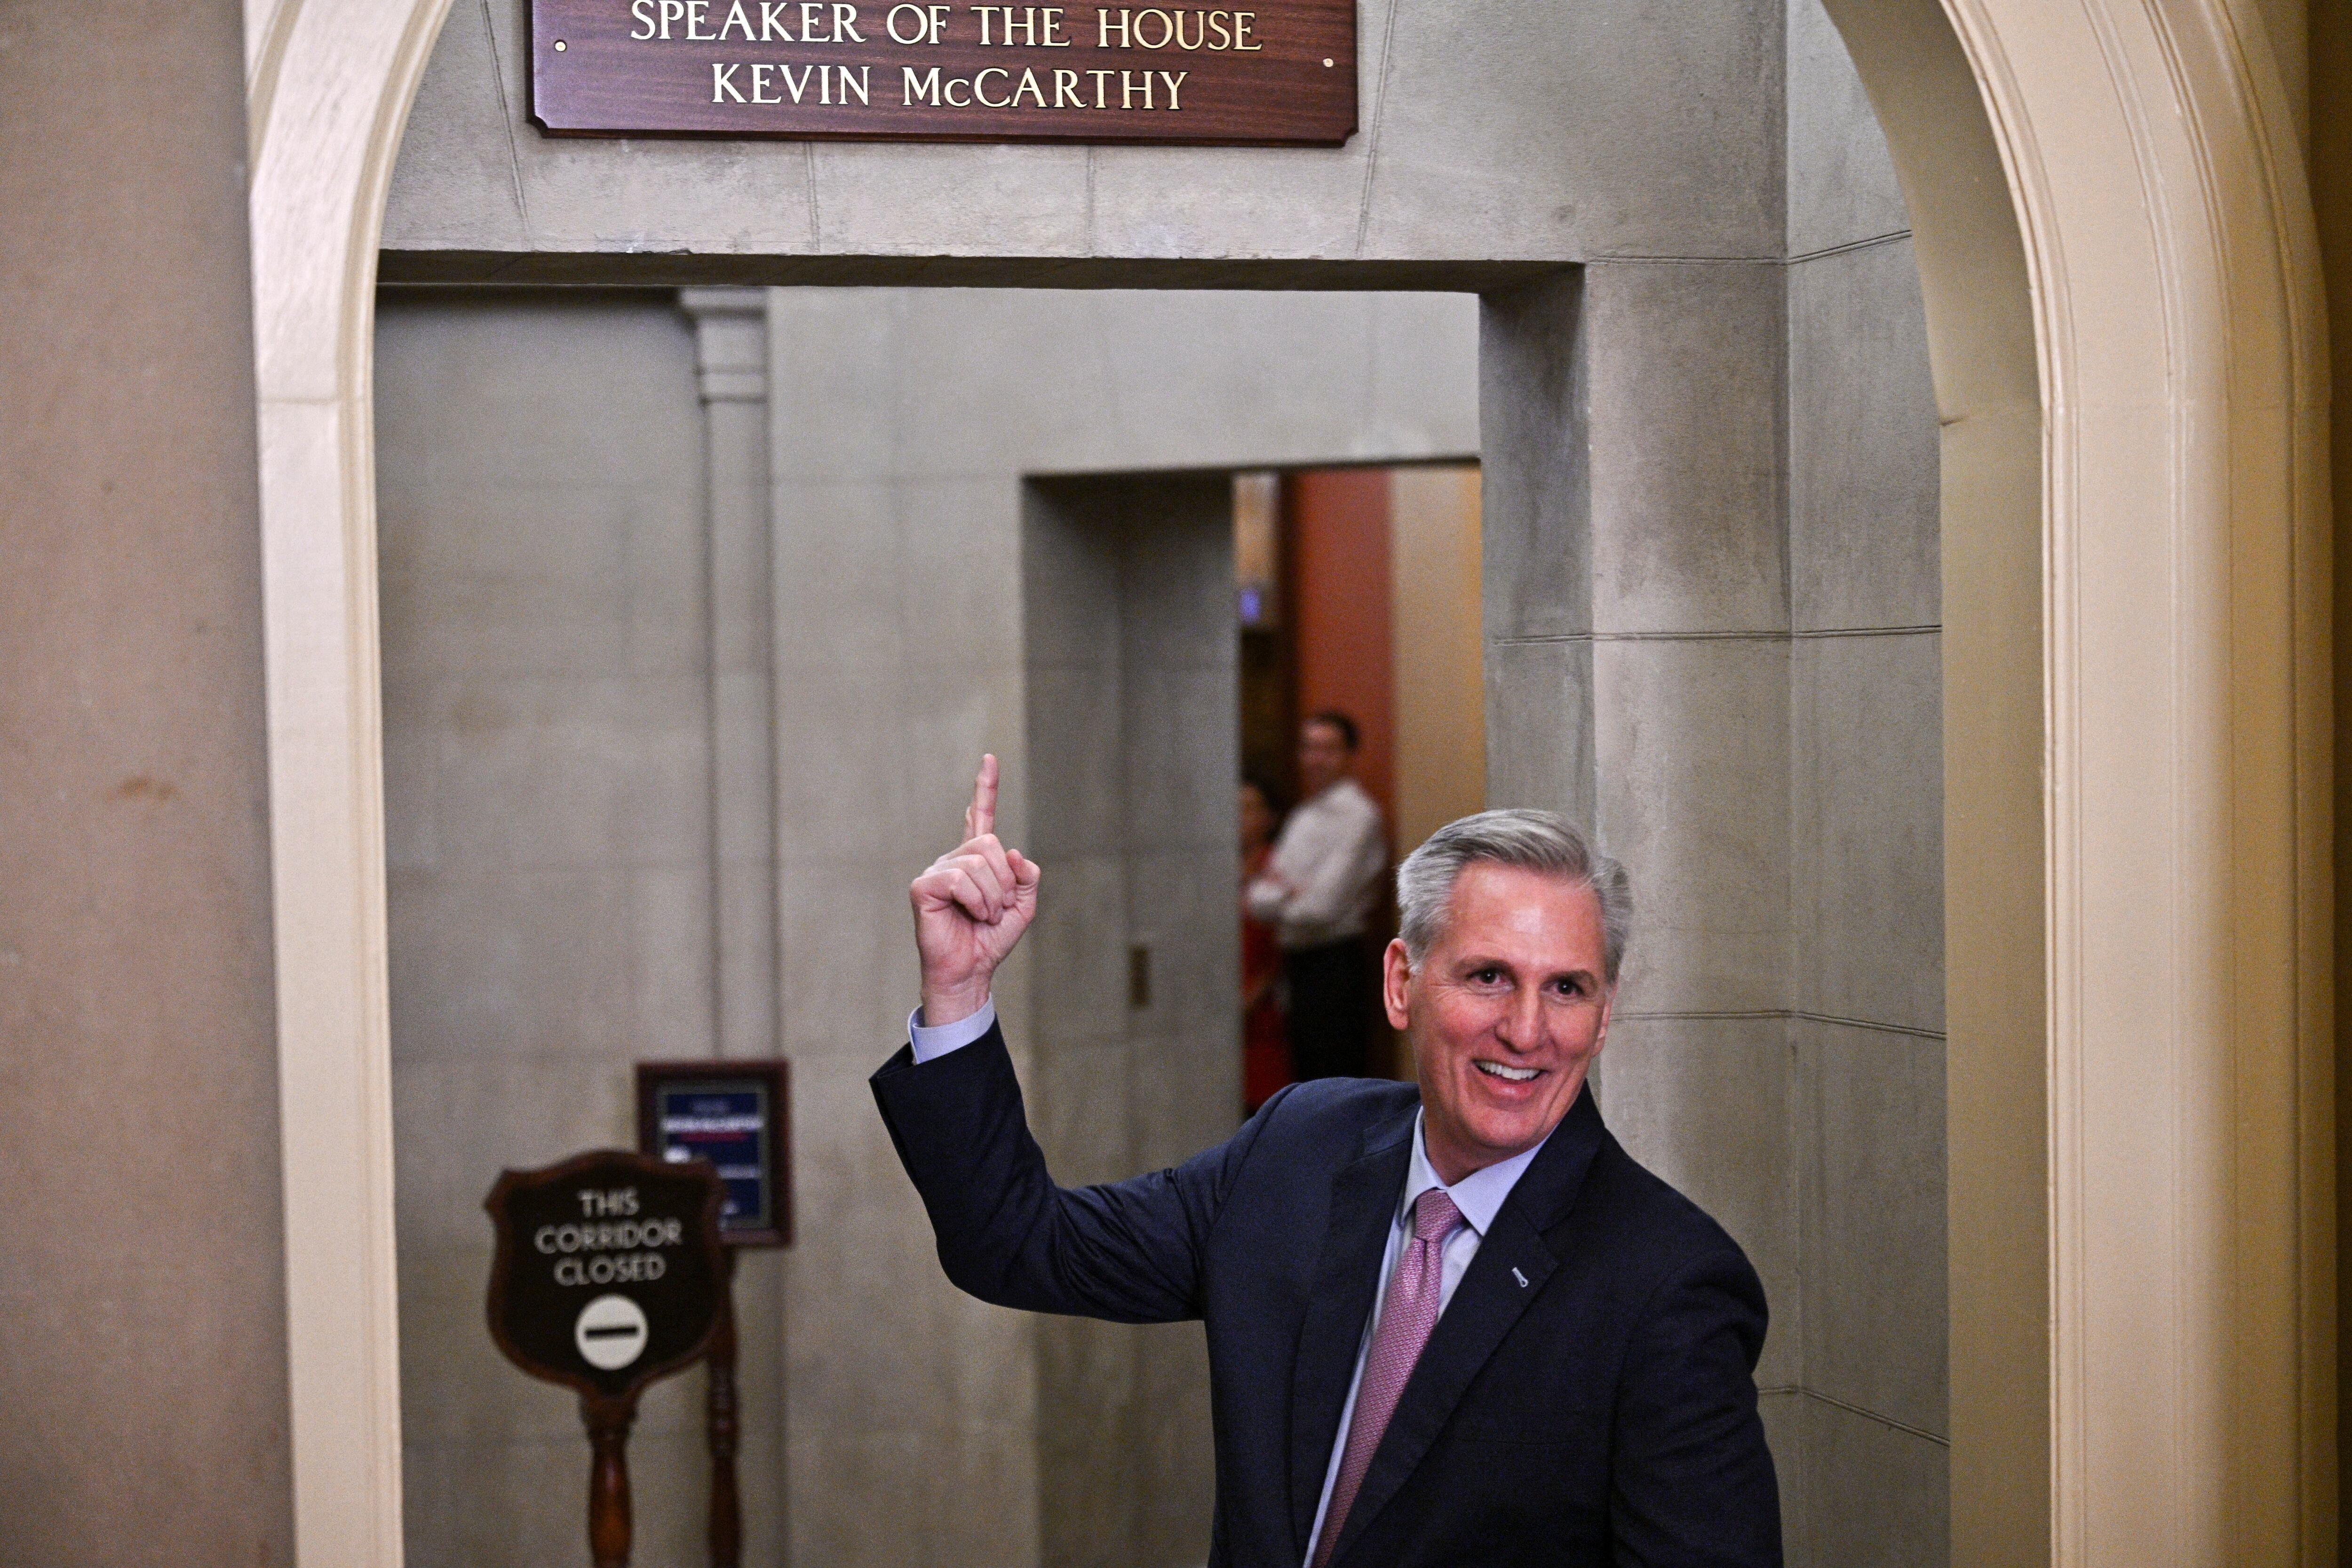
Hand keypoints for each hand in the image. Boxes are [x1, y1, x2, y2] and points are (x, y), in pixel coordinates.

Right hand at [910, 755, 1040, 1027]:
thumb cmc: (991, 939)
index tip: (989, 759)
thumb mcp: (1023, 906)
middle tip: (996, 909)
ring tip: (982, 917)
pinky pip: (959, 879)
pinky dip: (975, 901)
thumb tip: (1011, 853)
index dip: (985, 787)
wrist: (971, 971)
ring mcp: (936, 870)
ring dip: (991, 898)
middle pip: (990, 845)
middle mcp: (954, 859)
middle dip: (1004, 882)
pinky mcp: (923, 886)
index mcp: (977, 860)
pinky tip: (969, 915)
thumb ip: (1026, 877)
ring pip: (978, 863)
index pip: (980, 816)